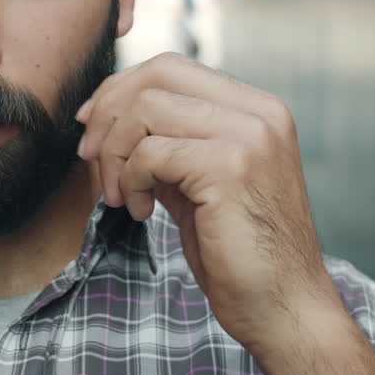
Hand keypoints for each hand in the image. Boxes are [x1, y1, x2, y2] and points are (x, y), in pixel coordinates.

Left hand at [75, 53, 340, 355]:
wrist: (283, 307)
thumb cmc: (237, 250)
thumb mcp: (197, 180)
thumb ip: (167, 141)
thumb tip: (106, 114)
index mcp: (257, 109)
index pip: (171, 67)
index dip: (119, 89)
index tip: (91, 126)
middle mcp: (260, 113)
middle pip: (157, 74)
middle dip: (109, 112)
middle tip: (91, 157)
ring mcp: (250, 137)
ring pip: (147, 109)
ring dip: (116, 153)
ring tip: (122, 195)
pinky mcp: (231, 168)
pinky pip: (150, 153)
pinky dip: (131, 180)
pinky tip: (141, 211)